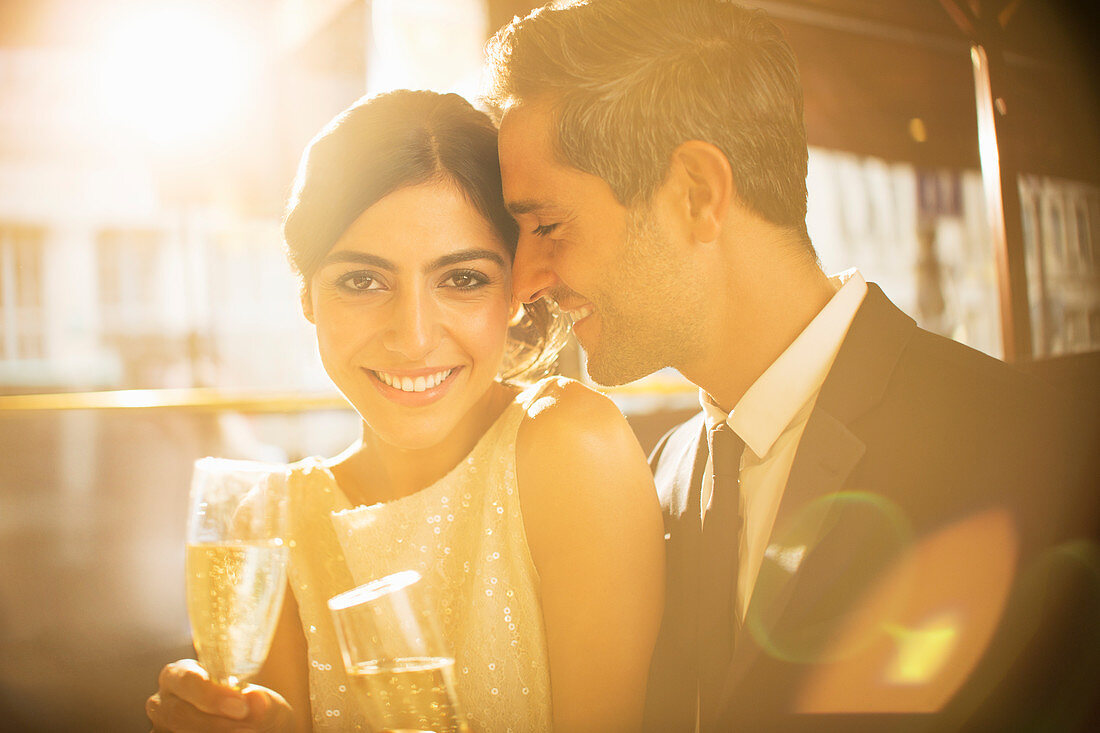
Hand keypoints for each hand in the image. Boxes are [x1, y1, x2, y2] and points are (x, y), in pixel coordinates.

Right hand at [146, 659, 297, 732]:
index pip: (187, 679)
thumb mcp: (260, 702)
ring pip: (178, 732)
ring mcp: (160, 726)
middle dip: (215, 723)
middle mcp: (162, 700)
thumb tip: (256, 699)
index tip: (241, 707)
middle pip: (178, 713)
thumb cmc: (251, 708)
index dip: (211, 694)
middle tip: (248, 729)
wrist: (253, 726)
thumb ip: (260, 701)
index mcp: (180, 673)